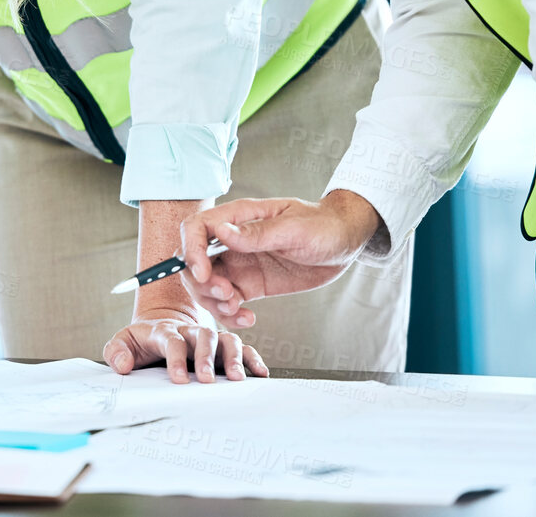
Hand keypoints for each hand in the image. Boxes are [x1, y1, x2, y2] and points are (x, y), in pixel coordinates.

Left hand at [104, 306, 268, 383]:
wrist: (160, 327)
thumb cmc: (142, 341)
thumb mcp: (123, 342)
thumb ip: (116, 351)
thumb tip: (123, 364)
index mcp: (164, 330)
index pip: (172, 340)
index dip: (176, 358)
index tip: (179, 379)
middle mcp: (190, 331)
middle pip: (203, 336)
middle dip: (206, 357)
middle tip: (207, 380)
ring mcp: (208, 338)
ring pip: (225, 340)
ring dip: (233, 357)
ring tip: (237, 379)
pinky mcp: (222, 346)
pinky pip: (241, 348)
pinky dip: (252, 358)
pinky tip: (260, 373)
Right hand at [182, 191, 380, 319]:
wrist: (344, 243)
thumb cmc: (323, 225)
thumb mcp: (294, 229)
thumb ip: (257, 234)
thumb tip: (221, 232)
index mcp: (237, 217)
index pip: (196, 228)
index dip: (191, 251)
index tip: (204, 274)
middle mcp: (232, 241)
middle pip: (193, 260)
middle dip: (201, 282)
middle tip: (227, 295)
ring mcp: (239, 263)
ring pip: (205, 284)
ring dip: (213, 301)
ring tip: (237, 309)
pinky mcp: (250, 284)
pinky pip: (227, 301)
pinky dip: (229, 314)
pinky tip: (247, 318)